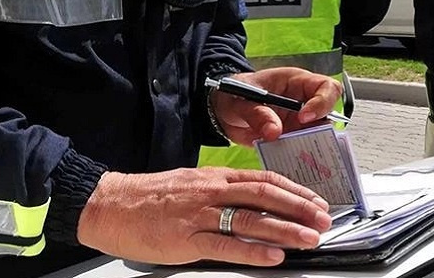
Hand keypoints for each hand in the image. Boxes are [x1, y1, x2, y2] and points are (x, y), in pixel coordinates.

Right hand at [77, 167, 332, 265]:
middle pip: (265, 196)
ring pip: (251, 219)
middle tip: (324, 220)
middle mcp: (211, 191)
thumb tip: (253, 205)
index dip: (294, 191)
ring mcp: (199, 214)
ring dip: (285, 229)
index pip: (264, 180)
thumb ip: (221, 193)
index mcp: (214, 177)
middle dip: (299, 208)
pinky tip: (273, 256)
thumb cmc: (149, 198)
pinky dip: (253, 250)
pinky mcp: (185, 239)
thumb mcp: (191, 185)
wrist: (110, 205)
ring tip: (309, 238)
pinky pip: (225, 244)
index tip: (316, 201)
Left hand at [211, 67, 342, 145]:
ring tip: (297, 156)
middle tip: (304, 140)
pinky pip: (302, 150)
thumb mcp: (240, 101)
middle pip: (329, 114)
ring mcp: (299, 123)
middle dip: (321, 130)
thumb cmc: (234, 94)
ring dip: (311, 147)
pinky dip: (298, 158)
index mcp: (296, 82)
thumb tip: (274, 131)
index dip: (322, 102)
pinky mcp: (291, 140)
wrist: (221, 111)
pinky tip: (290, 165)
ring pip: (318, 136)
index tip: (304, 117)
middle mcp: (303, 103)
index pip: (326, 87)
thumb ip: (256, 113)